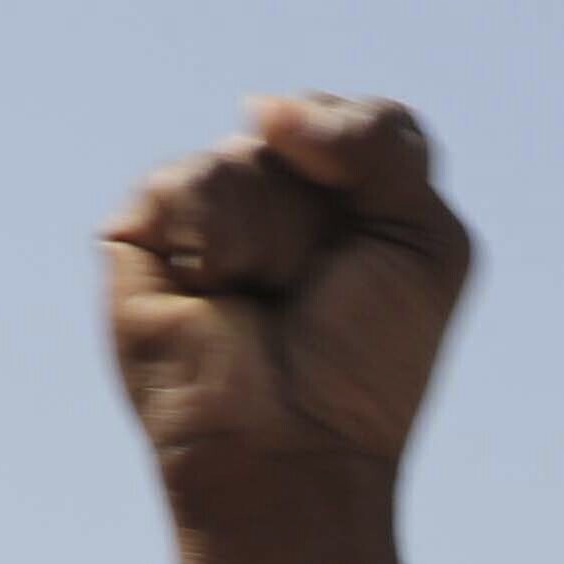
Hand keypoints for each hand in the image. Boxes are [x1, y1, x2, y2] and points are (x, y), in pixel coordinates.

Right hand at [104, 95, 470, 516]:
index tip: (367, 259)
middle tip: (305, 294)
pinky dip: (212, 242)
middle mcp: (268, 197)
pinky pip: (179, 181)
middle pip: (300, 132)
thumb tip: (258, 108)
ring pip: (241, 157)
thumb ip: (380, 140)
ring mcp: (201, 216)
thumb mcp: (424, 239)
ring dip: (268, 240)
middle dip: (319, 217)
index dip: (366, 172)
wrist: (294, 455)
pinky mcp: (139, 238)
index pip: (358, 121)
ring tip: (254, 301)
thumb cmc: (361, 369)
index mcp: (339, 198)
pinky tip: (211, 297)